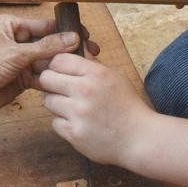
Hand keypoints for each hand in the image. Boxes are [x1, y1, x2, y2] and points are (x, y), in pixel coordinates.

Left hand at [0, 14, 81, 117]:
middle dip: (67, 49)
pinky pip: (42, 75)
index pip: (46, 25)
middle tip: (91, 53)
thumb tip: (73, 38)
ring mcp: (20, 60)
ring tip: (84, 69)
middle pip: (49, 43)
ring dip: (62, 65)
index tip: (86, 36)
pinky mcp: (21, 78)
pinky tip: (68, 80)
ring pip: (47, 60)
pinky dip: (53, 78)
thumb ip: (46, 47)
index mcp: (13, 25)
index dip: (66, 31)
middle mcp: (18, 40)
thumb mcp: (16, 54)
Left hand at [37, 53, 152, 165]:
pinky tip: (78, 123)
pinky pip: (54, 122)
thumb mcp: (115, 77)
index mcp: (96, 74)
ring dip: (57, 103)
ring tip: (72, 107)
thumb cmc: (128, 106)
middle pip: (46, 78)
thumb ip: (92, 64)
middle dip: (50, 82)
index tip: (60, 72)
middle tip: (60, 89)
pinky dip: (63, 123)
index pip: (58, 60)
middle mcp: (85, 91)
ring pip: (48, 101)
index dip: (56, 65)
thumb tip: (74, 47)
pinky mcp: (74, 134)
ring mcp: (78, 114)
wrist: (140, 138)